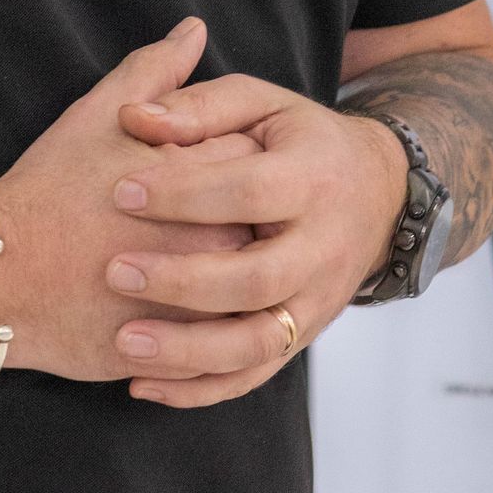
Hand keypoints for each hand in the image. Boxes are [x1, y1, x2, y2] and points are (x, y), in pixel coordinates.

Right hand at [0, 18, 258, 382]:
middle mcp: (216, 240)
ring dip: (236, 280)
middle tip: (198, 219)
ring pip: (252, 292)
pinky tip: (188, 313)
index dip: (231, 158)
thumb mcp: (98, 116)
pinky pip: (223, 346)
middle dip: (241, 220)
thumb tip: (194, 30)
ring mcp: (204, 301)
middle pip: (264, 227)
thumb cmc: (47, 190)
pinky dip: (213, 329)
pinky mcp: (184, 349)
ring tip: (191, 265)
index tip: (202, 164)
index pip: (253, 160)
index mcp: (203, 177)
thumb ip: (155, 72)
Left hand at [104, 74, 408, 407]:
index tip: (119, 190)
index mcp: (313, 179)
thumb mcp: (261, 103)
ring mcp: (315, 302)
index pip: (249, 191)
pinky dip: (197, 389)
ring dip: (187, 351)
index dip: (183, 193)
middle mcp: (322, 249)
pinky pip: (252, 376)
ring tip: (123, 342)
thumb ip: (198, 106)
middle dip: (182, 281)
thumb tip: (133, 118)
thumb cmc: (298, 141)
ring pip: (255, 343)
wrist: (379, 194)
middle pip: (255, 279)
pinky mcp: (301, 337)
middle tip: (113, 271)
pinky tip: (141, 385)